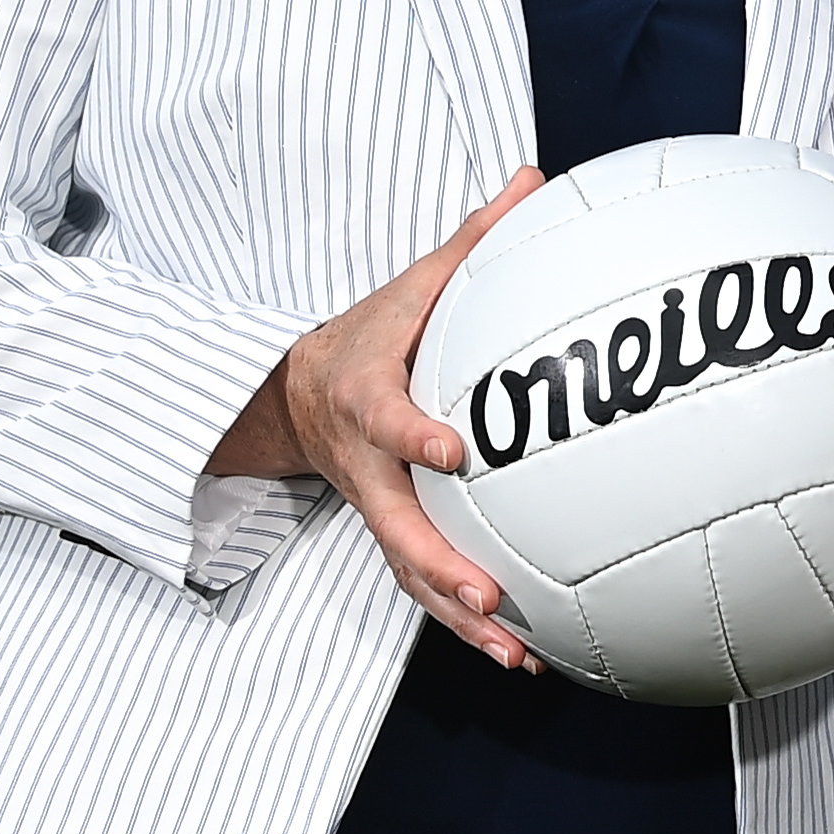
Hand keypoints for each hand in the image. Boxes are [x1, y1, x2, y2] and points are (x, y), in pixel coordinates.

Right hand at [211, 171, 545, 668]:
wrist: (298, 393)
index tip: (455, 449)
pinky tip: (525, 653)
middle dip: (438, 566)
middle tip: (486, 594)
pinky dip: (468, 622)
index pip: (388, 421)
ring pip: (412, 574)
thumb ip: (474, 240)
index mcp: (368, 403)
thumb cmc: (373, 335)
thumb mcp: (412, 285)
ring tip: (517, 654)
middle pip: (396, 527)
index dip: (415, 435)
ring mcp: (381, 509)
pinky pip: (428, 584)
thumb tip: (535, 178)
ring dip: (460, 619)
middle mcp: (370, 469)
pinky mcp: (399, 534)